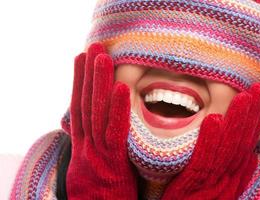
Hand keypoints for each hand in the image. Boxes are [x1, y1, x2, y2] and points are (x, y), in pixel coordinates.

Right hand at [66, 43, 136, 199]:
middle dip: (88, 74)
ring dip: (99, 83)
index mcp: (82, 147)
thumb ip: (93, 149)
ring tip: (102, 56)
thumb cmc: (99, 196)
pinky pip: (115, 133)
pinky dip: (118, 110)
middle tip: (93, 46)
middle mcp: (86, 145)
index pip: (80, 108)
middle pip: (86, 104)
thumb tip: (92, 132)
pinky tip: (121, 88)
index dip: (79, 82)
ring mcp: (97, 153)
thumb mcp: (90, 169)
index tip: (81, 60)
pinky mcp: (112, 163)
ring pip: (97, 112)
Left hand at [161, 83, 259, 199]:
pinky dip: (211, 140)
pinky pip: (204, 160)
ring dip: (236, 122)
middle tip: (257, 90)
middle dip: (251, 115)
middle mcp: (228, 179)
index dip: (256, 120)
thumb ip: (232, 170)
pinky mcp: (195, 185)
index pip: (247, 143)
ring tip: (242, 98)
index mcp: (233, 176)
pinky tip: (214, 120)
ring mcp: (214, 183)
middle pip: (243, 143)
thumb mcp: (218, 186)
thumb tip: (251, 155)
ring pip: (229, 149)